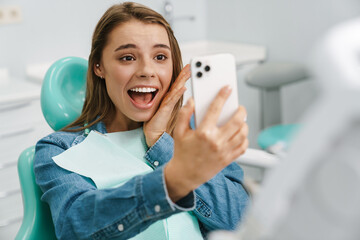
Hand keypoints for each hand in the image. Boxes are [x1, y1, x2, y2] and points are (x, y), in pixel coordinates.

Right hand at [143, 64, 190, 146]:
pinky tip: (183, 88)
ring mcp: (166, 103)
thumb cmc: (160, 122)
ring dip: (181, 80)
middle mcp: (167, 99)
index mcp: (169, 99)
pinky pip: (172, 100)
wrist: (153, 132)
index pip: (177, 85)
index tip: (188, 68)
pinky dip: (178, 93)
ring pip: (175, 89)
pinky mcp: (165, 109)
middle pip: (176, 84)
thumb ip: (175, 104)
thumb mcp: (170, 111)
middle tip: (189, 66)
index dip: (182, 76)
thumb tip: (188, 102)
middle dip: (182, 75)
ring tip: (187, 73)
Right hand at [165, 86, 248, 200]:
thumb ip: (184, 114)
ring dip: (244, 124)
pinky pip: (243, 147)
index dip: (222, 96)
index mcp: (203, 133)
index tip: (227, 89)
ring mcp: (224, 151)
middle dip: (241, 110)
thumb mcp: (179, 132)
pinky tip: (239, 134)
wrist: (185, 175)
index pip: (215, 109)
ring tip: (240, 120)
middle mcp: (215, 141)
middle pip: (236, 121)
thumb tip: (192, 101)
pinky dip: (244, 139)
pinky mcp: (228, 159)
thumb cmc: (182, 153)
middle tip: (239, 107)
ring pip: (242, 133)